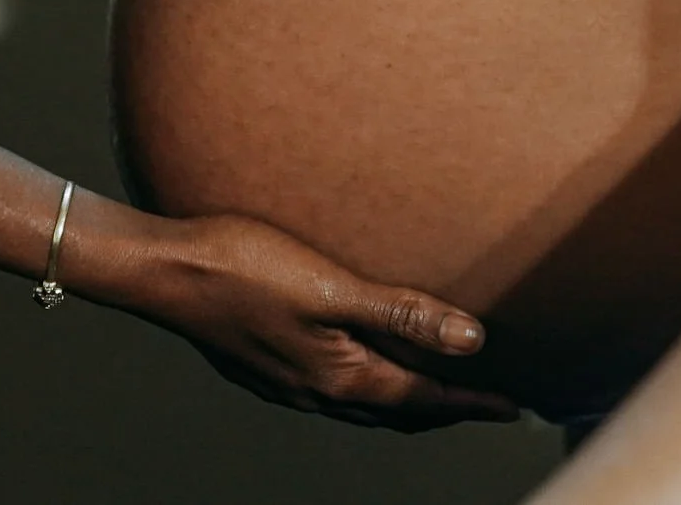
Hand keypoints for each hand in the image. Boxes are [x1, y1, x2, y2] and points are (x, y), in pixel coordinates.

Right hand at [123, 212, 518, 430]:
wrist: (166, 271)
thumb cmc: (246, 268)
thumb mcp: (332, 288)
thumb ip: (402, 313)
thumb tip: (471, 340)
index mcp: (341, 376)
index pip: (425, 399)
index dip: (473, 403)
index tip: (513, 408)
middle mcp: (318, 391)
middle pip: (399, 412)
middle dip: (445, 410)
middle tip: (485, 403)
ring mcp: (289, 383)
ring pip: (365, 405)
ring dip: (406, 402)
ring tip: (435, 387)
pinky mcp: (267, 365)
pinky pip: (334, 390)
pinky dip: (368, 386)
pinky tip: (361, 362)